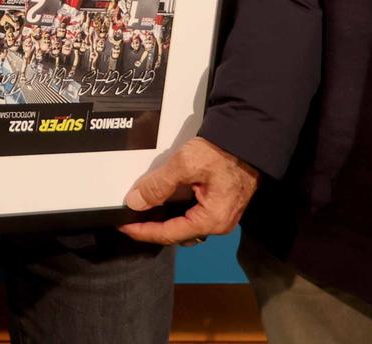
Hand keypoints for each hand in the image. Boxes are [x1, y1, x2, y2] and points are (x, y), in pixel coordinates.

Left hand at [118, 136, 259, 245]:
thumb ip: (158, 185)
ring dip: (165, 221)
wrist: (247, 137)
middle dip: (153, 228)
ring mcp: (222, 216)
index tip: (125, 226)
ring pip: (186, 226)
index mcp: (212, 220)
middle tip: (131, 219)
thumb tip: (136, 201)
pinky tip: (164, 204)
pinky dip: (176, 212)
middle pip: (178, 234)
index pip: (170, 234)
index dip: (143, 231)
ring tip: (144, 212)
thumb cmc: (222, 151)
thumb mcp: (185, 164)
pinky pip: (194, 216)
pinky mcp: (221, 205)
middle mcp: (219, 224)